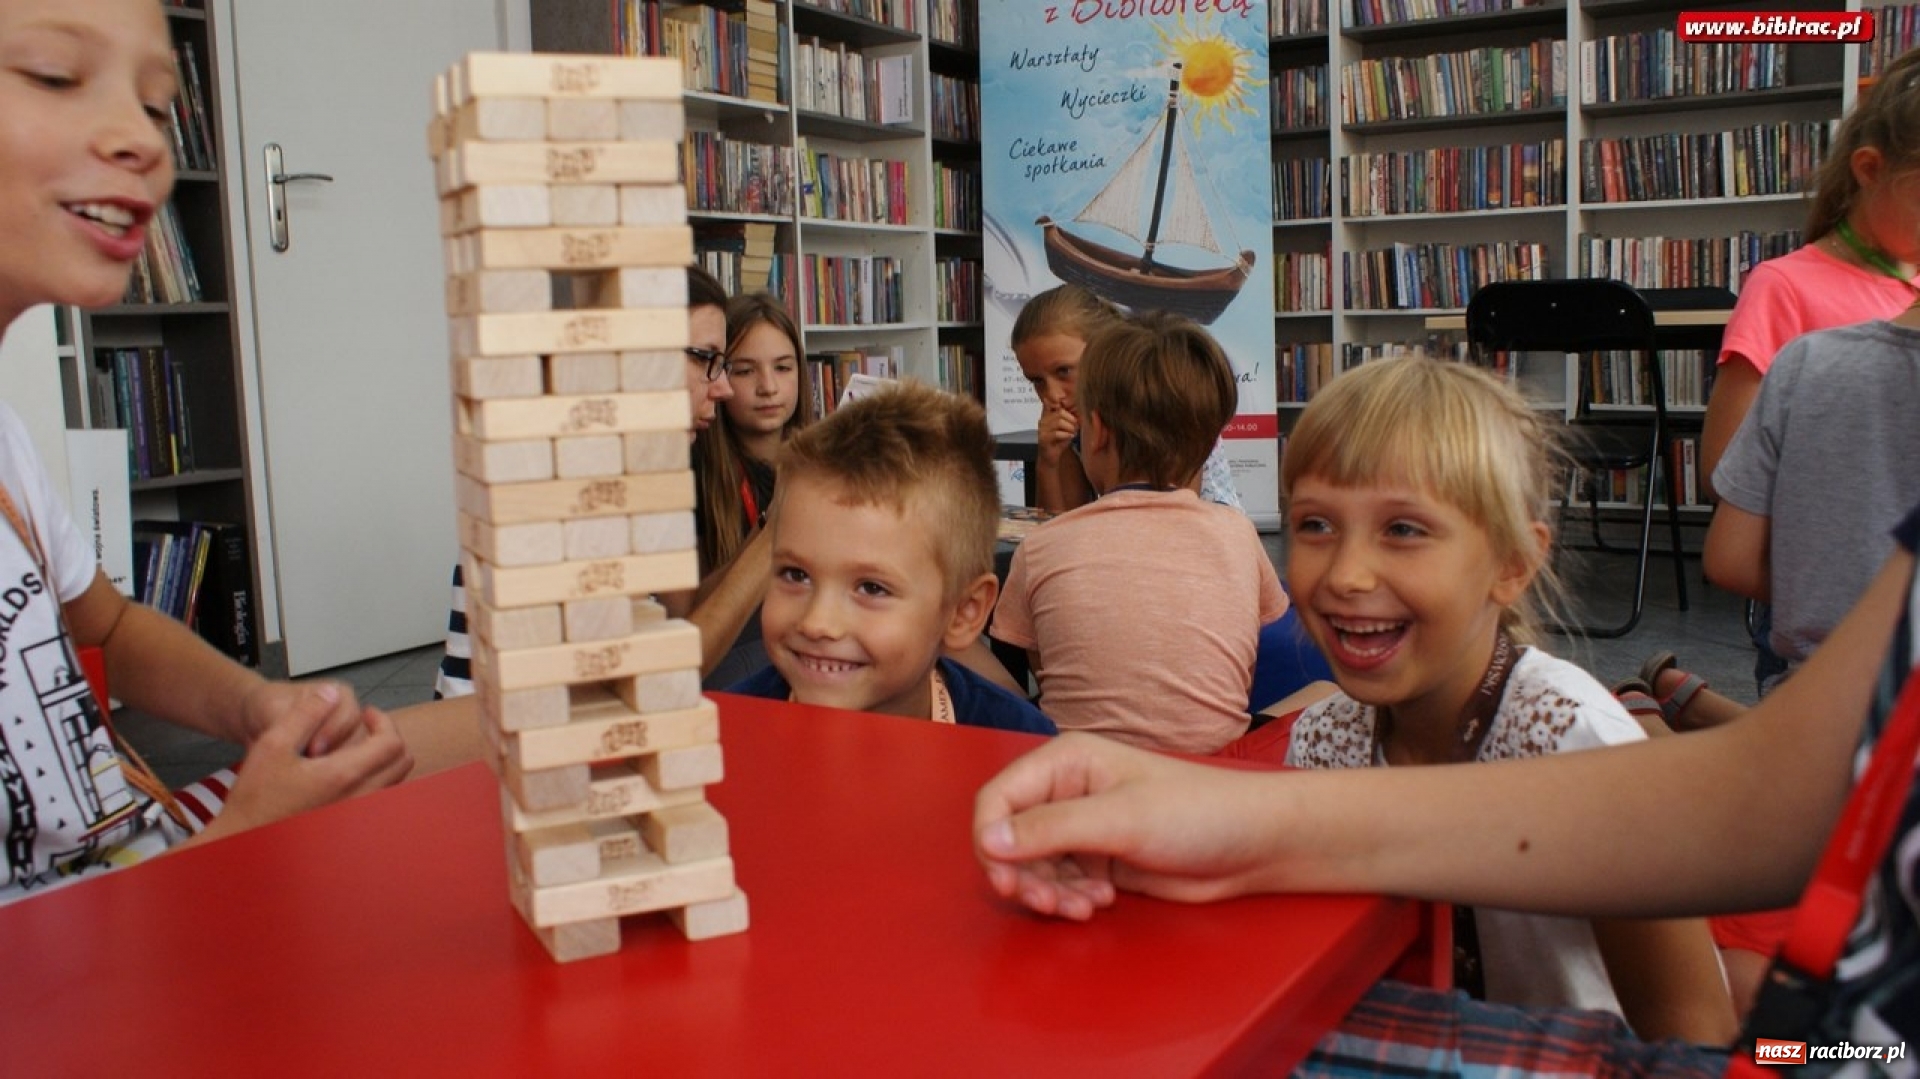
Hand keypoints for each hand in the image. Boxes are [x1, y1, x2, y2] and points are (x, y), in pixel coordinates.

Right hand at [212, 695, 412, 836]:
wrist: (243, 836)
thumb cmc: (255, 794)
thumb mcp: (273, 743)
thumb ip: (306, 713)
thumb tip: (331, 693)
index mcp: (343, 776)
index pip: (391, 743)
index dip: (383, 721)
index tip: (367, 713)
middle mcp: (358, 798)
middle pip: (401, 762)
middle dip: (388, 737)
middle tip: (368, 726)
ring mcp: (357, 814)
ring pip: (394, 781)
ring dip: (384, 759)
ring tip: (358, 746)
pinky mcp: (350, 825)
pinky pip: (381, 796)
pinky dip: (377, 778)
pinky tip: (350, 771)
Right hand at [973, 733, 1279, 919]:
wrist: (1254, 847)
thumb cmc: (1196, 813)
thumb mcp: (1122, 819)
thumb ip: (1052, 829)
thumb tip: (988, 842)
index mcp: (1065, 762)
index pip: (998, 798)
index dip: (990, 839)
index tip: (1003, 878)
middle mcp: (1066, 792)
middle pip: (1009, 839)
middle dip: (1022, 876)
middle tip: (1048, 904)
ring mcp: (1082, 829)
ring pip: (1032, 868)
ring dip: (1048, 893)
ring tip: (1084, 907)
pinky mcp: (1098, 862)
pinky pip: (1059, 884)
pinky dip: (1069, 900)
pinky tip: (1101, 903)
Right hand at [1035, 402, 1077, 464]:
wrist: (1050, 458)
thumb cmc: (1058, 442)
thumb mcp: (1066, 427)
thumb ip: (1070, 418)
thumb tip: (1079, 410)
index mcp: (1047, 415)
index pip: (1056, 404)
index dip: (1067, 407)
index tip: (1075, 415)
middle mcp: (1043, 420)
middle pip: (1060, 412)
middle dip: (1071, 419)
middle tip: (1075, 427)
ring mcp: (1042, 429)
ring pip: (1058, 422)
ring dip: (1069, 428)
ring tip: (1073, 433)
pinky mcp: (1043, 439)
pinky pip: (1056, 433)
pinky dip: (1066, 435)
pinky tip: (1070, 437)